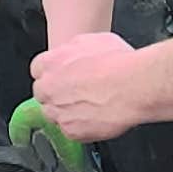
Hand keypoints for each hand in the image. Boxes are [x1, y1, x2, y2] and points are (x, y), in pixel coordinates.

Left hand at [30, 30, 148, 144]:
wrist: (134, 86)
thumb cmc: (119, 63)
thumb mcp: (93, 40)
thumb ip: (74, 50)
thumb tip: (73, 54)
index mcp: (50, 63)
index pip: (38, 70)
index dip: (54, 73)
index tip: (64, 76)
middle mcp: (48, 88)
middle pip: (43, 93)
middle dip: (56, 93)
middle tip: (78, 92)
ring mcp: (58, 112)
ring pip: (54, 114)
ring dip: (66, 111)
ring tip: (90, 106)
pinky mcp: (70, 131)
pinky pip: (70, 131)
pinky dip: (81, 126)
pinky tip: (97, 117)